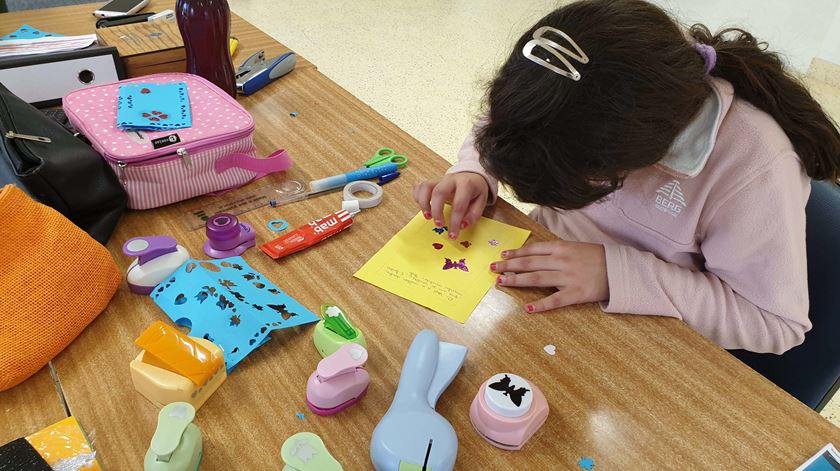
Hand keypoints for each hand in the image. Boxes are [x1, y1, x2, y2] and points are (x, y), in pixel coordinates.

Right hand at [412, 172, 488, 239]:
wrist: (471, 175)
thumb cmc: (475, 190)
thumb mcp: (481, 201)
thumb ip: (473, 214)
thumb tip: (462, 226)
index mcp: (466, 184)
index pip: (459, 204)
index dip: (455, 221)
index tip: (453, 235)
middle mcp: (451, 179)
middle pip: (438, 192)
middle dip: (436, 210)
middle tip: (439, 225)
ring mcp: (439, 179)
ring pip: (426, 187)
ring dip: (423, 203)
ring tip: (427, 217)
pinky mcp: (432, 182)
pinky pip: (420, 186)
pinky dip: (418, 197)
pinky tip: (423, 207)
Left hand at [490, 240, 608, 312]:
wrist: (620, 269)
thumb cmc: (597, 258)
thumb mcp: (575, 247)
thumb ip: (556, 250)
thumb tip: (533, 254)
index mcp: (562, 247)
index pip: (533, 249)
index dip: (516, 253)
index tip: (502, 255)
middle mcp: (562, 261)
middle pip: (530, 263)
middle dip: (509, 266)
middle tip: (493, 268)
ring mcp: (569, 277)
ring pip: (537, 278)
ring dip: (517, 280)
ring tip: (502, 282)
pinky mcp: (577, 293)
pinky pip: (555, 300)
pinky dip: (541, 305)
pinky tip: (527, 308)